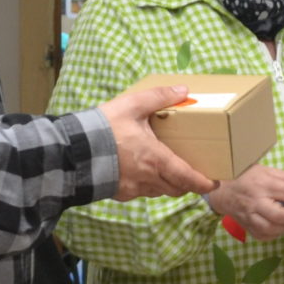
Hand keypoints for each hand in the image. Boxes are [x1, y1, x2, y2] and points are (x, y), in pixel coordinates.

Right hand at [99, 82, 218, 201]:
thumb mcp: (132, 105)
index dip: (203, 183)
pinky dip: (147, 185)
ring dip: (167, 184)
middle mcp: (148, 178)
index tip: (213, 183)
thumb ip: (159, 97)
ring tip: (167, 170)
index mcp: (156, 159)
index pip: (188, 178)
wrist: (71, 150)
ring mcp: (133, 189)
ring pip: (159, 192)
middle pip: (177, 188)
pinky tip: (141, 171)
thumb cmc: (103, 128)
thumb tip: (184, 90)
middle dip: (187, 183)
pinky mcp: (120, 193)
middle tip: (192, 173)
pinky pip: (140, 193)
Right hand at [206, 165, 283, 240]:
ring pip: (272, 229)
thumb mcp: (269, 171)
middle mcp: (255, 202)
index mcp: (262, 184)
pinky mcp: (247, 227)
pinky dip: (276, 233)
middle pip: (280, 216)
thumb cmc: (247, 178)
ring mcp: (249, 216)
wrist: (223, 190)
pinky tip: (277, 224)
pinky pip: (265, 236)